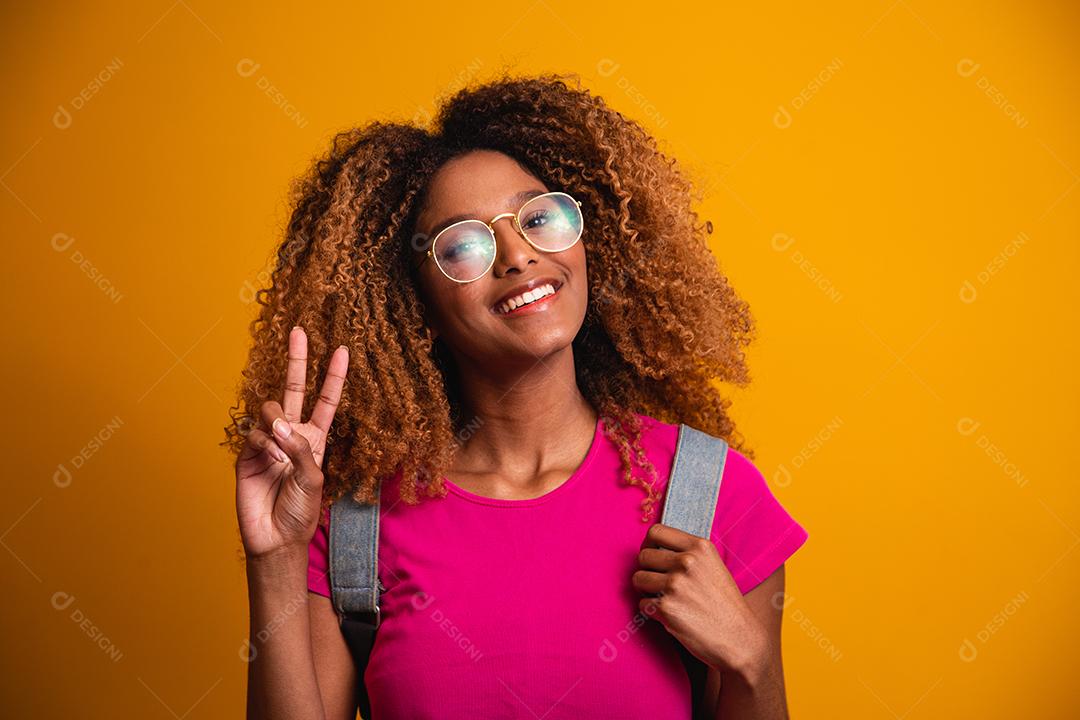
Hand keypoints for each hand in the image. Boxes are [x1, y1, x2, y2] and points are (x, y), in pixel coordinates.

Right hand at [234, 326, 348, 559]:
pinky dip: (264, 444)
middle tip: (299, 331)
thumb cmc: (300, 511)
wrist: (275, 538)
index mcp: (315, 438)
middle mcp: (292, 433)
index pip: (325, 400)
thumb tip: (278, 423)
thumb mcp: (314, 478)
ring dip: (278, 421)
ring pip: (270, 408)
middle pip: (294, 388)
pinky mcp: (246, 452)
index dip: (333, 376)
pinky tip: (268, 461)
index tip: (342, 349)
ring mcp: (268, 441)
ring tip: (281, 447)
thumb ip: (301, 448)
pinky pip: (254, 433)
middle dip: (297, 360)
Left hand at [632, 523, 768, 677]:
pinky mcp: (666, 608)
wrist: (739, 639)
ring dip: (646, 590)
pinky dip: (651, 611)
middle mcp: (687, 562)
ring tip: (663, 599)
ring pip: (638, 578)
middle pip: (644, 556)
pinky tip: (669, 615)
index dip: (649, 544)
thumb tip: (656, 547)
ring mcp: (675, 584)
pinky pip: (642, 603)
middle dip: (647, 570)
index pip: (656, 531)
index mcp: (700, 547)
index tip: (653, 556)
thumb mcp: (714, 566)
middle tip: (658, 582)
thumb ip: (689, 554)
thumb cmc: (726, 605)